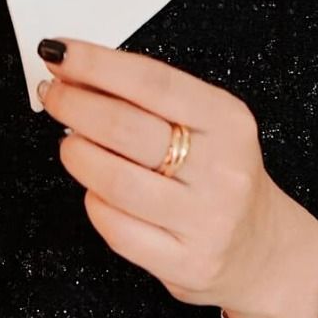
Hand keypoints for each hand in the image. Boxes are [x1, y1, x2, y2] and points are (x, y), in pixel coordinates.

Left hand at [36, 37, 317, 317]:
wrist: (262, 251)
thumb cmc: (222, 181)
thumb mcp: (209, 126)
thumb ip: (152, 101)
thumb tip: (79, 75)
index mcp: (228, 123)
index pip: (152, 83)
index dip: (97, 65)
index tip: (60, 53)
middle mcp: (222, 171)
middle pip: (127, 129)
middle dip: (76, 106)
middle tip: (54, 96)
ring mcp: (206, 221)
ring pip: (115, 182)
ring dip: (78, 156)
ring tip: (72, 145)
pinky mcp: (186, 263)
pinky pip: (118, 229)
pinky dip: (95, 204)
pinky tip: (96, 192)